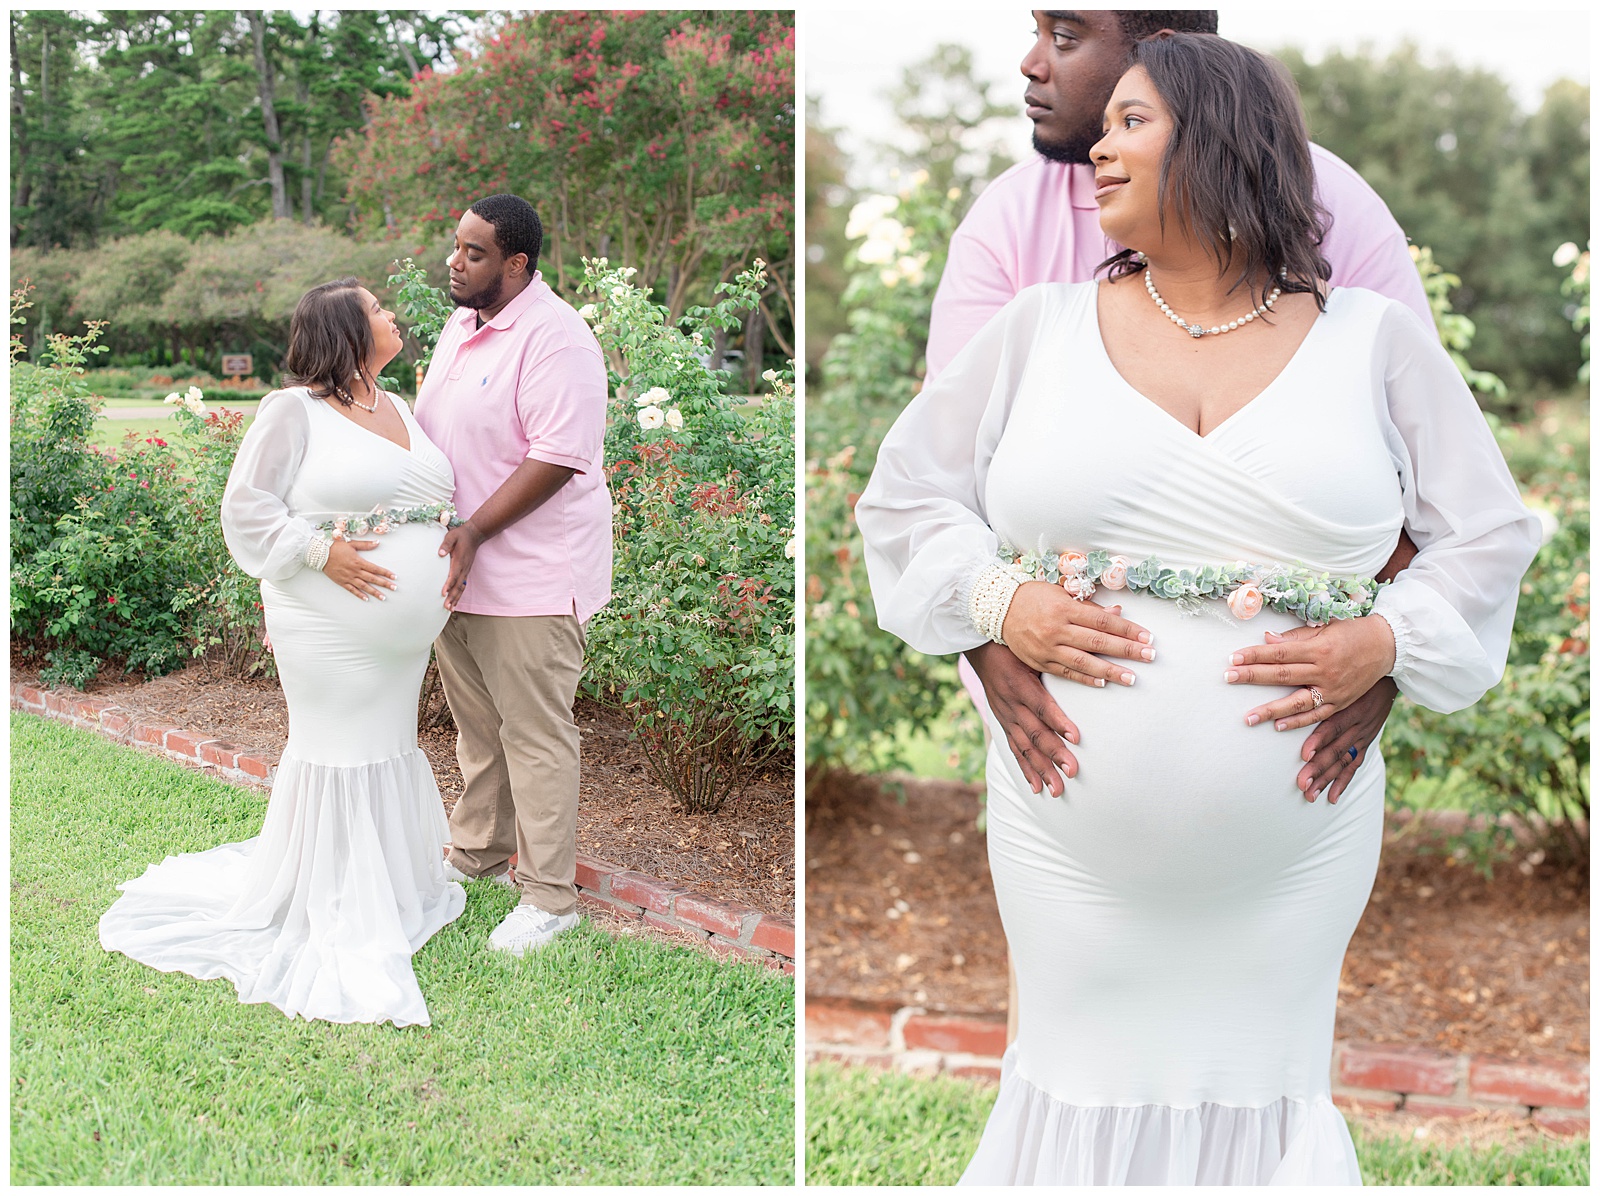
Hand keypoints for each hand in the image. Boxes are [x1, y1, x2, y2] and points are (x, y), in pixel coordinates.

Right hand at [323, 538, 395, 600]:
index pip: (375, 569)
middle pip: (372, 579)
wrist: (320, 554)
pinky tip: (366, 599)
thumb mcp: (351, 544)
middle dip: (384, 584)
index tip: (394, 577)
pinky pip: (352, 590)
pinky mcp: (342, 582)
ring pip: (364, 586)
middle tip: (394, 588)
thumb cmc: (336, 547)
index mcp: (358, 562)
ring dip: (374, 592)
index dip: (386, 573)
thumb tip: (377, 543)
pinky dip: (359, 595)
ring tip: (383, 597)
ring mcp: (348, 577)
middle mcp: (355, 571)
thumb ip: (365, 545)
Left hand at [438, 523, 483, 610]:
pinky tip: (455, 601)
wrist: (475, 534)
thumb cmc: (461, 535)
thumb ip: (446, 544)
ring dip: (456, 598)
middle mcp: (464, 568)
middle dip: (452, 597)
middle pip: (458, 585)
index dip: (449, 584)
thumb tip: (440, 553)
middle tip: (446, 607)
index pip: (454, 575)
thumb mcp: (452, 536)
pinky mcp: (466, 571)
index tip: (443, 593)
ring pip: (461, 587)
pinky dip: (459, 594)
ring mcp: (466, 570)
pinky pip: (463, 585)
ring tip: (450, 609)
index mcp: (459, 560)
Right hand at [965, 641, 1079, 796]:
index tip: (1076, 738)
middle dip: (1054, 754)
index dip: (1058, 722)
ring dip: (1041, 770)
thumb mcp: (1033, 648)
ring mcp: (1005, 716)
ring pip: (1024, 747)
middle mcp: (1010, 703)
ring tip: (1057, 790)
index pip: (1041, 706)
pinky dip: (1025, 769)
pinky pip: (1014, 750)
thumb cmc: (1013, 644)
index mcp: (1019, 683)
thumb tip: (1090, 660)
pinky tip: (1036, 787)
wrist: (980, 647)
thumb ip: (1057, 659)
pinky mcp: (1002, 723)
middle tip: (1073, 772)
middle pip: (1034, 733)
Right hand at [1000, 581, 1153, 687]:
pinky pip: (1066, 672)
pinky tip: (1103, 683)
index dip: (1127, 629)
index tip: (1147, 637)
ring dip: (1110, 671)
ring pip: (1083, 662)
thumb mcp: (1061, 592)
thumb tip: (1118, 612)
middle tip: (1149, 656)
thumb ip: (1089, 606)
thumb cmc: (1033, 596)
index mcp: (1064, 608)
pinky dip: (1085, 678)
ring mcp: (1047, 648)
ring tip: (1131, 677)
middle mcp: (1056, 629)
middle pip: (1097, 642)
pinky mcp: (1039, 661)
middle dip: (1126, 650)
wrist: (997, 607)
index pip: (1102, 620)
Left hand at [1226, 615, 1396, 731]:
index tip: (1233, 658)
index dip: (1255, 655)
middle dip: (1253, 677)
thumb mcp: (1325, 628)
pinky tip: (1278, 727)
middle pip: (1282, 675)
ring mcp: (1333, 689)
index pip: (1280, 653)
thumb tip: (1266, 639)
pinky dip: (1298, 722)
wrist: (1388, 646)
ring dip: (1271, 710)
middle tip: (1228, 678)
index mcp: (1319, 648)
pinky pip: (1317, 715)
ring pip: (1297, 702)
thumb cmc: (1352, 632)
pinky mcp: (1341, 702)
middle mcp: (1325, 670)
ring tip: (1248, 717)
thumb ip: (1294, 636)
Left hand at [1296, 677, 1397, 803]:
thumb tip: (1288, 686)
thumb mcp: (1338, 674)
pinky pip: (1355, 765)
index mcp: (1349, 708)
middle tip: (1301, 784)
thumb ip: (1317, 684)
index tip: (1304, 755)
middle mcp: (1357, 725)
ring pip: (1343, 761)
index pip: (1333, 727)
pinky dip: (1343, 782)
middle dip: (1318, 768)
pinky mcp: (1366, 742)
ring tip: (1310, 795)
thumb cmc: (1353, 671)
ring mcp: (1362, 735)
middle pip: (1336, 750)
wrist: (1387, 675)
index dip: (1319, 741)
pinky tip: (1332, 797)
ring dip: (1326, 779)